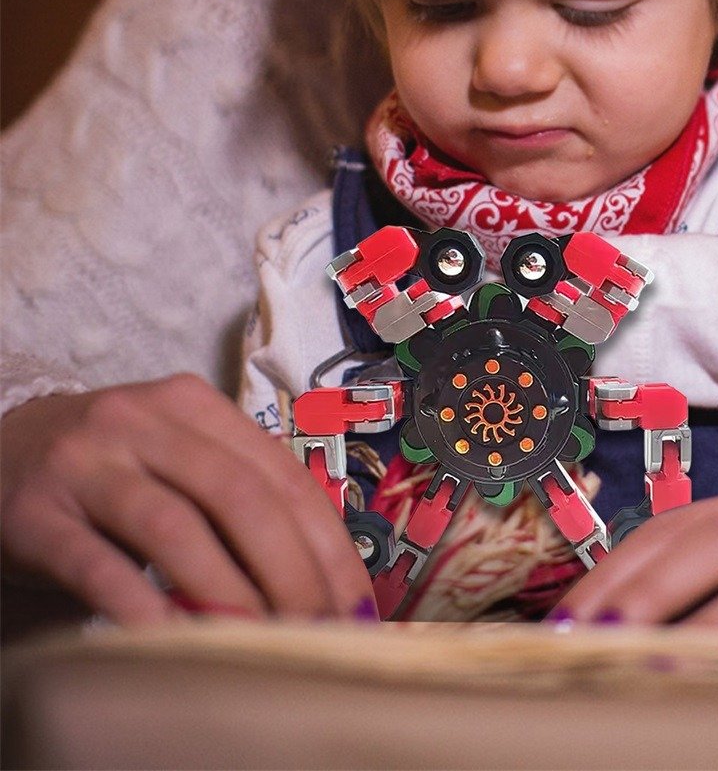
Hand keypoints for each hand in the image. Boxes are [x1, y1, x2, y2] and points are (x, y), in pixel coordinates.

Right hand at [1, 375, 374, 624]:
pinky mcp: (35, 513)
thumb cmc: (110, 465)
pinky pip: (97, 565)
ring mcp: (86, 463)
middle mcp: (144, 422)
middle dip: (289, 570)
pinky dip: (143, 605)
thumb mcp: (177, 458)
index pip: (280, 473)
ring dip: (227, 591)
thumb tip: (320, 573)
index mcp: (195, 406)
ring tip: (262, 640)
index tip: (352, 600)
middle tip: (315, 629)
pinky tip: (176, 639)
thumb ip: (239, 495)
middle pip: (238, 497)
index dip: (325, 541)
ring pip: (175, 528)